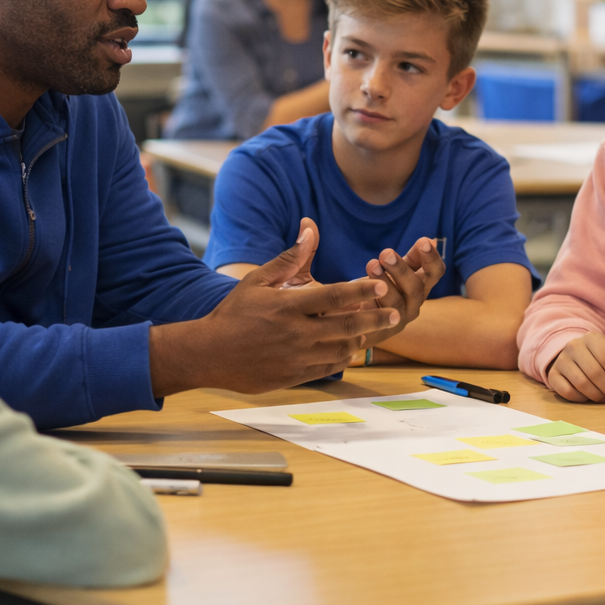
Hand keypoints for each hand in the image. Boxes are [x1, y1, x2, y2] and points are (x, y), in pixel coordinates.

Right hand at [147, 219, 400, 395]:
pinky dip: (342, 357)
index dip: (361, 290)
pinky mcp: (294, 376)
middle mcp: (296, 333)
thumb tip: (310, 229)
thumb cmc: (234, 313)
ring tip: (373, 330)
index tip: (381, 285)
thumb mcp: (258, 281)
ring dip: (360, 339)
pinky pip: (328, 368)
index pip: (334, 296)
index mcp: (287, 306)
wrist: (209, 353)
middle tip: (395, 313)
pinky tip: (348, 348)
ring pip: (341, 349)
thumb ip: (289, 258)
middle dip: (374, 318)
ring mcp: (296, 357)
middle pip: (346, 325)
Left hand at [359, 237, 446, 344]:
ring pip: (395, 302)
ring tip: (371, 265)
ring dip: (383, 282)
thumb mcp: (400, 270)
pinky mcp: (382, 330)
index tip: (423, 242)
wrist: (368, 318)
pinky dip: (370, 304)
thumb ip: (413, 257)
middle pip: (415, 287)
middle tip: (385, 253)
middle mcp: (415, 303)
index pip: (435, 272)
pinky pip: (377, 318)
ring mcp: (400, 318)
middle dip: (401, 269)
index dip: (432, 258)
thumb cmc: (387, 286)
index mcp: (422, 284)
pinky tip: (360, 296)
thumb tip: (429, 240)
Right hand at [545, 331, 604, 401]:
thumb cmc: (600, 358)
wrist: (576, 358)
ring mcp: (561, 360)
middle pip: (595, 372)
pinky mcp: (552, 375)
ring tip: (604, 397)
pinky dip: (581, 399)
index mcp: (592, 338)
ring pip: (581, 383)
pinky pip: (567, 392)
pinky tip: (588, 397)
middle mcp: (573, 345)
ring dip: (597, 395)